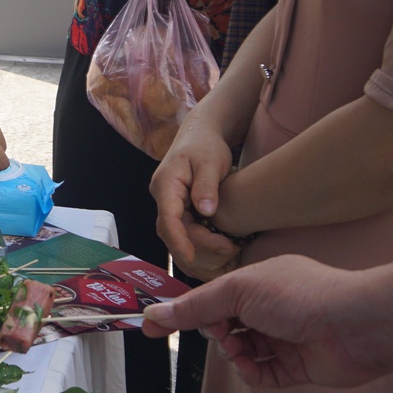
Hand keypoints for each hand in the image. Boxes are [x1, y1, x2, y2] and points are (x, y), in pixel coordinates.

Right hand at [141, 254, 389, 388]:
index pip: (212, 298)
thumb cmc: (300, 295)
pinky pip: (263, 375)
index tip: (153, 327)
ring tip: (239, 350)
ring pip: (243, 352)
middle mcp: (271, 309)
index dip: (185, 312)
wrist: (356, 325)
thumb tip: (155, 313)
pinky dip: (253, 373)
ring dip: (234, 354)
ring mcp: (285, 338)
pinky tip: (252, 368)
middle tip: (221, 334)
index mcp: (257, 283)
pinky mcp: (299, 367)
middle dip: (216, 332)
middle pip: (225, 326)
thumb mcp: (238, 291)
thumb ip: (196, 306)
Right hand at [150, 118, 239, 273]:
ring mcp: (169, 204)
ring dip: (198, 247)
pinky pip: (183, 231)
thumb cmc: (206, 145)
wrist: (201, 136)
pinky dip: (199, 243)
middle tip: (229, 249)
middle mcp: (162, 197)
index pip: (168, 218)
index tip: (191, 257)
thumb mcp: (210, 162)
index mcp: (165, 184)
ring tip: (228, 250)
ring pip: (176, 234)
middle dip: (196, 246)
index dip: (178, 240)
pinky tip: (219, 248)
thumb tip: (206, 211)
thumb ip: (207, 185)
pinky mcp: (179, 209)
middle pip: (171, 231)